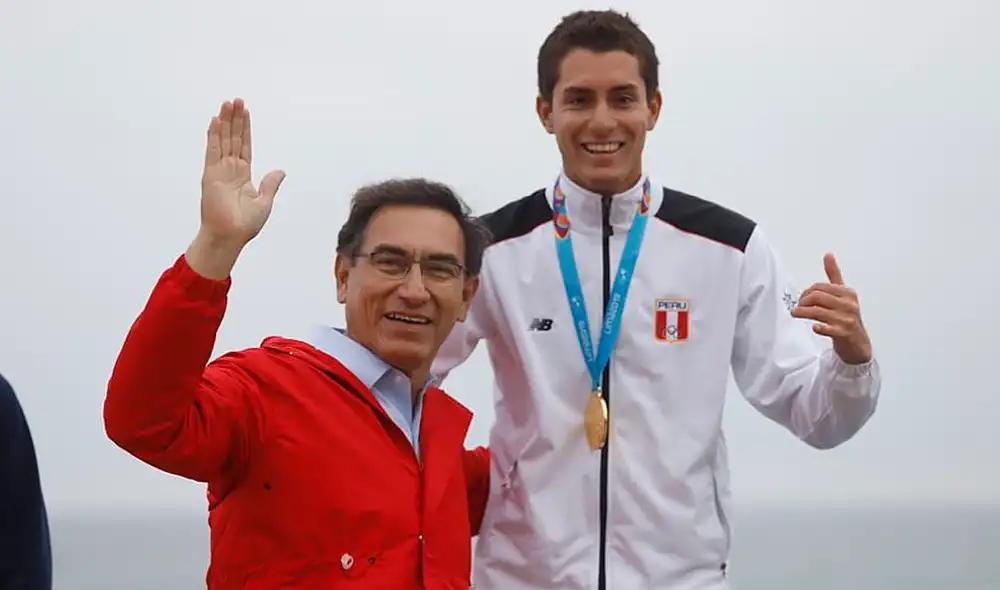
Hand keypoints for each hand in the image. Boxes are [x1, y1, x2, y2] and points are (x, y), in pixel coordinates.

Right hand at [200, 98, 285, 246]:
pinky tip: (215, 121)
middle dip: (235, 119)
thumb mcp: (264, 202)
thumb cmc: (244, 225)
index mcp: (243, 174)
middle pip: (233, 138)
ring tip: (227, 104)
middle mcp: (230, 169)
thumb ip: (270, 184)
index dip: (245, 128)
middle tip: (236, 100)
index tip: (245, 112)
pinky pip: (212, 151)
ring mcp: (219, 170)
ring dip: (225, 122)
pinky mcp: (210, 174)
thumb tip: (280, 171)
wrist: (230, 236)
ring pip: (223, 140)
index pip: (244, 145)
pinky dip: (213, 135)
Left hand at [791, 253, 872, 364]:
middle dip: (803, 301)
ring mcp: (847, 319)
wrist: (858, 343)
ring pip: (817, 311)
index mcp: (848, 293)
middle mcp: (849, 305)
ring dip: (802, 312)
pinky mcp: (843, 333)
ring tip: (796, 313)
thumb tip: (828, 255)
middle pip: (817, 297)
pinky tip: (814, 327)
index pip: (820, 287)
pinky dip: (818, 327)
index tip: (801, 298)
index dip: (806, 292)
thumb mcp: (843, 294)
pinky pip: (826, 328)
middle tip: (797, 307)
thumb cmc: (847, 316)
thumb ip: (834, 275)